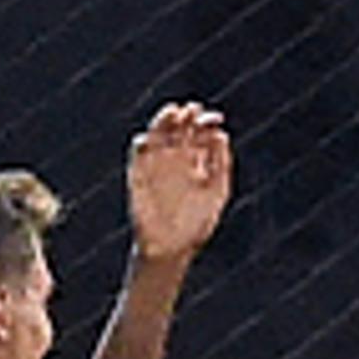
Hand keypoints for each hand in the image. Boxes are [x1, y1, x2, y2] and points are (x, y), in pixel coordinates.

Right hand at [125, 101, 234, 263]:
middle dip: (186, 116)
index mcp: (197, 161)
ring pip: (158, 134)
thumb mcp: (217, 191)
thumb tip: (221, 134)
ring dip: (163, 121)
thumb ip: (221, 163)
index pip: (200, 132)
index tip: (214, 119)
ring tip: (172, 113)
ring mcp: (156, 165)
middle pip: (179, 128)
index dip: (206, 121)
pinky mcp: (138, 175)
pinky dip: (142, 144)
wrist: (172, 249)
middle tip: (192, 109)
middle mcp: (176, 158)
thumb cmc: (198, 223)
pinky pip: (138, 154)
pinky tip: (149, 139)